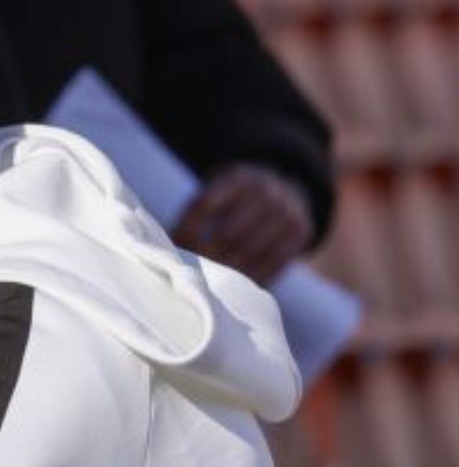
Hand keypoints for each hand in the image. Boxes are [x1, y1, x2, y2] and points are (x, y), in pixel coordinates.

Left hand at [172, 165, 313, 284]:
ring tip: (204, 286)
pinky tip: (232, 290)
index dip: (186, 230)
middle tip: (185, 273)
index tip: (171, 248)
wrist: (285, 190)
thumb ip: (195, 213)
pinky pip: (272, 263)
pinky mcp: (301, 233)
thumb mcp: (217, 191)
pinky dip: (250, 279)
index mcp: (239, 177)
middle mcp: (267, 191)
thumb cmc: (234, 199)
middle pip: (227, 233)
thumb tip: (166, 247)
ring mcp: (288, 211)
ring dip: (224, 272)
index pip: (204, 205)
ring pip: (249, 252)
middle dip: (202, 256)